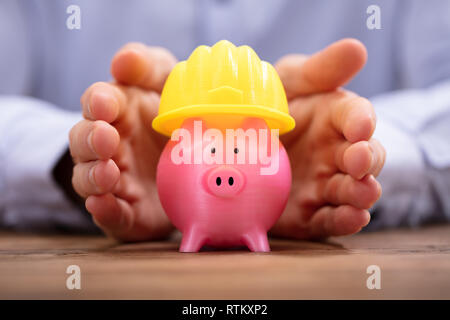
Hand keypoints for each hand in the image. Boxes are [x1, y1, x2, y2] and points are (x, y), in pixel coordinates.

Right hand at [69, 43, 175, 240]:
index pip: (98, 102)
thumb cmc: (175, 116)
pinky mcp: (129, 212)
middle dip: (90, 139)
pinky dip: (105, 211)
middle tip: (106, 138)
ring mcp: (117, 181)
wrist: (201, 162)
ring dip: (93, 176)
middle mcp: (111, 146)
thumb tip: (123, 60)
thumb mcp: (169, 83)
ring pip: (89, 179)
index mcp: (119, 112)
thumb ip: (149, 67)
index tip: (106, 104)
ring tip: (107, 173)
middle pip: (84, 141)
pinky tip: (103, 205)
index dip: (99, 103)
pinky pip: (111, 214)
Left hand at [271, 39, 385, 238]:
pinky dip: (344, 221)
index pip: (356, 116)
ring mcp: (323, 185)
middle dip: (366, 159)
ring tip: (363, 192)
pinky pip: (329, 220)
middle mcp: (335, 153)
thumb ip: (318, 71)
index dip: (361, 120)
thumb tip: (357, 49)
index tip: (359, 125)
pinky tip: (353, 218)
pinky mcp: (308, 214)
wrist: (233, 146)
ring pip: (352, 191)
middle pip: (364, 157)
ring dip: (361, 192)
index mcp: (333, 118)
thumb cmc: (269, 106)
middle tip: (358, 159)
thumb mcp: (287, 83)